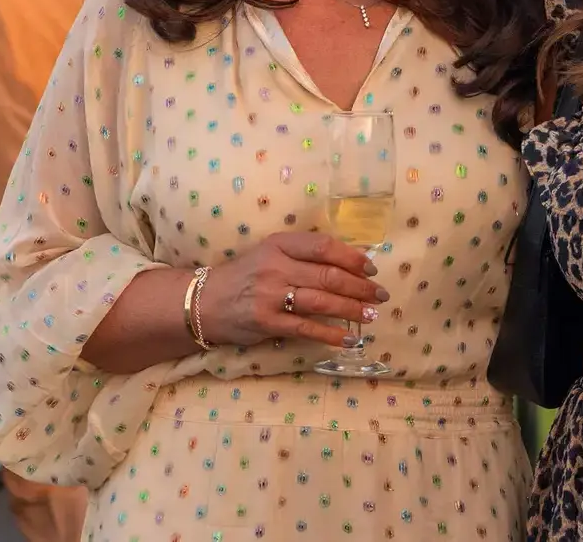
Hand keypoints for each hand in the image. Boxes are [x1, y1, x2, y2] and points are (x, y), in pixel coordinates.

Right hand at [197, 232, 387, 348]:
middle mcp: (276, 267)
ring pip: (321, 301)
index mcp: (280, 244)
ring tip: (371, 315)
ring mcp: (270, 295)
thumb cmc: (245, 276)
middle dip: (360, 286)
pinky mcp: (267, 322)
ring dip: (352, 309)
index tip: (372, 268)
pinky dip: (331, 334)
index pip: (323, 246)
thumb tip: (351, 264)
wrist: (203, 302)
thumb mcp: (270, 254)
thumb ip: (303, 256)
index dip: (351, 257)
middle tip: (380, 295)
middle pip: (327, 275)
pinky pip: (306, 328)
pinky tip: (350, 338)